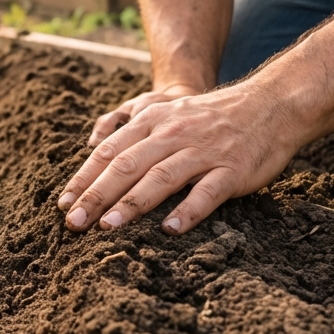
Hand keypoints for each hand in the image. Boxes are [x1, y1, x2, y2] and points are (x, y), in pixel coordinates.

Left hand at [57, 82, 300, 235]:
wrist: (269, 105)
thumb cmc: (211, 117)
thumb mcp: (168, 112)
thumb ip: (134, 130)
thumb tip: (95, 148)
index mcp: (153, 122)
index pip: (109, 152)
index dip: (84, 178)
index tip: (63, 204)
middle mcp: (173, 134)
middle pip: (127, 165)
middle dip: (97, 195)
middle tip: (74, 223)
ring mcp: (203, 152)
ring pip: (161, 177)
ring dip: (132, 203)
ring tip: (108, 227)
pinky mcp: (232, 170)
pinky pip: (207, 192)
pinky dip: (188, 211)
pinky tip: (170, 229)